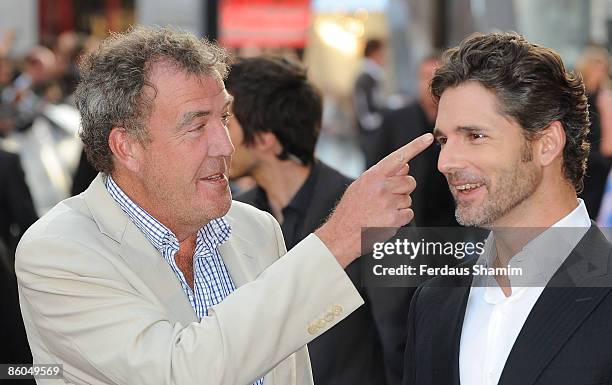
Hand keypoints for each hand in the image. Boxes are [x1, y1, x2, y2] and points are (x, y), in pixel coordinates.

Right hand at [315, 133, 433, 266]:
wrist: (341, 233)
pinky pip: (408, 214)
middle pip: (410, 182)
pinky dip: (401, 218)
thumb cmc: (351, 209)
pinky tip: (385, 220)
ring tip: (381, 211)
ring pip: (409, 199)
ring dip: (400, 205)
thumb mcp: (361, 185)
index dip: (415, 146)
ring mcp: (388, 203)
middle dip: (404, 189)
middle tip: (388, 198)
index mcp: (372, 176)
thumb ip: (382, 175)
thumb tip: (405, 165)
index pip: (398, 157)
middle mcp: (381, 187)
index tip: (428, 137)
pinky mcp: (393, 219)